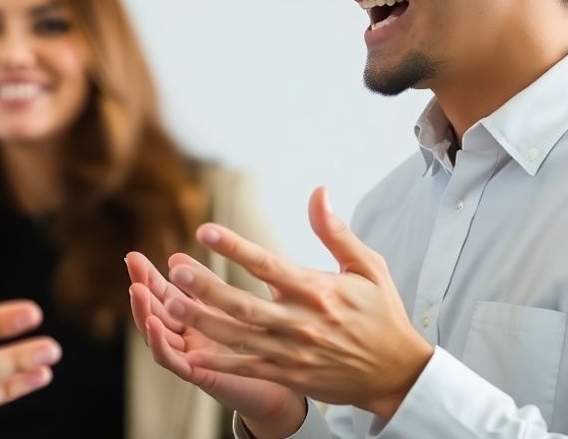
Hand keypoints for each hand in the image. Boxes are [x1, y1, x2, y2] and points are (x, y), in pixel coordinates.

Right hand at [125, 252, 306, 438]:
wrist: (284, 386)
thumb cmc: (257, 344)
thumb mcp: (228, 306)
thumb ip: (204, 284)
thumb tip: (174, 257)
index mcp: (192, 319)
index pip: (163, 294)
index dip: (148, 277)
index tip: (134, 256)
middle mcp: (186, 337)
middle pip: (155, 311)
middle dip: (141, 288)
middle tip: (132, 265)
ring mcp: (190, 357)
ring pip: (157, 335)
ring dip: (144, 313)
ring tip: (137, 290)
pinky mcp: (199, 375)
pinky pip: (173, 360)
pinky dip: (159, 343)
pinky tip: (153, 324)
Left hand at [165, 188, 431, 420]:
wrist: (397, 374)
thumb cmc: (382, 314)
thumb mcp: (368, 267)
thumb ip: (336, 232)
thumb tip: (318, 193)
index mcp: (317, 290)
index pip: (268, 265)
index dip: (235, 248)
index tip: (205, 231)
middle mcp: (301, 322)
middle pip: (244, 304)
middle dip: (207, 288)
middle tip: (176, 272)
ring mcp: (293, 352)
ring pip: (239, 337)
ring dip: (203, 322)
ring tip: (170, 305)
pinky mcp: (290, 375)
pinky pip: (248, 368)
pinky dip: (219, 363)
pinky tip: (191, 353)